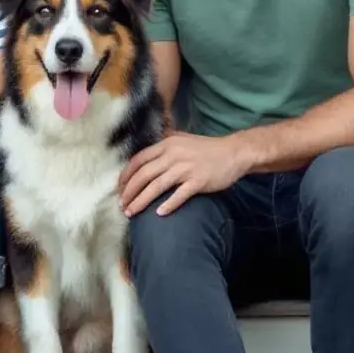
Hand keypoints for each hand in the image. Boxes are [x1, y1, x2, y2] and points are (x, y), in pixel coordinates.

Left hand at [118, 132, 255, 216]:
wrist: (234, 152)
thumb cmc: (207, 148)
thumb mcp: (183, 138)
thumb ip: (165, 142)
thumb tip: (148, 152)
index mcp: (167, 144)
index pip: (138, 160)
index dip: (126, 175)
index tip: (119, 187)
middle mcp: (173, 155)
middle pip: (143, 175)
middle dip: (129, 191)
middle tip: (122, 204)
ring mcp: (186, 169)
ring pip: (156, 186)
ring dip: (141, 201)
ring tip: (131, 212)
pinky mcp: (198, 181)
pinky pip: (179, 195)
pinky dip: (167, 205)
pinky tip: (158, 214)